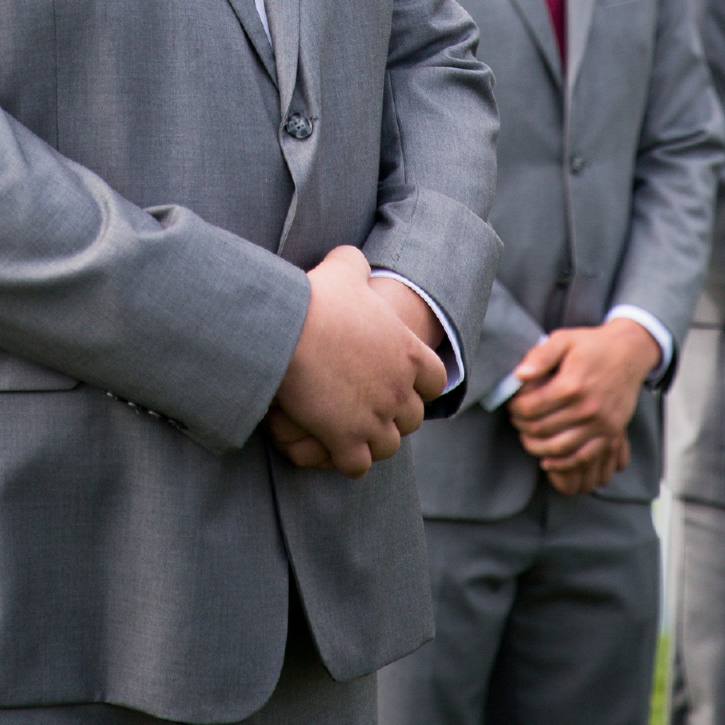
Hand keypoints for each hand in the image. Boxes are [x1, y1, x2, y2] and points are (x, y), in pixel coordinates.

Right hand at [267, 245, 446, 479]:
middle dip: (396, 417)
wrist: (289, 331)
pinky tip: (335, 449)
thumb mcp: (344, 269)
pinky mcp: (346, 440)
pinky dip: (349, 461)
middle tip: (374, 410)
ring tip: (356, 435)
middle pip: (413, 418)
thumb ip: (356, 265)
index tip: (403, 382)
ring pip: (389, 445)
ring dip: (375, 442)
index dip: (420, 384)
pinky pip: (358, 466)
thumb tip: (353, 259)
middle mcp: (399, 389)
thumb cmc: (317, 298)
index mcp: (408, 352)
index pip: (434, 379)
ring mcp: (374, 418)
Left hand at [508, 318, 657, 497]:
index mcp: (572, 384)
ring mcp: (601, 424)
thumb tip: (519, 376)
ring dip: (536, 448)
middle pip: (542, 429)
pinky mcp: (611, 434)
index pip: (531, 407)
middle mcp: (587, 407)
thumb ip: (540, 356)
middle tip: (515, 421)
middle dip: (522, 427)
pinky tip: (548, 460)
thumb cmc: (591, 345)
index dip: (515, 409)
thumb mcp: (563, 339)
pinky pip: (583, 458)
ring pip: (559, 448)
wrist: (629, 353)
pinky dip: (563, 464)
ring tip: (527, 437)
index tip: (511, 405)